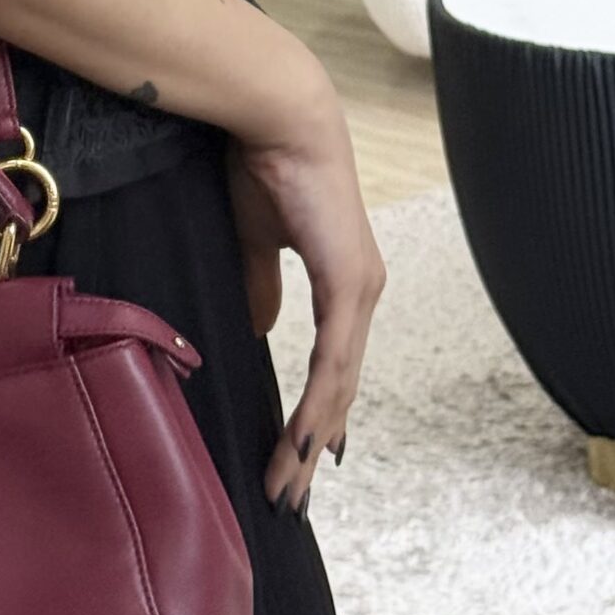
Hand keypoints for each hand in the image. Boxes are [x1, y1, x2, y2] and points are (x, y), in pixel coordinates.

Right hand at [225, 78, 384, 512]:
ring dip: (312, 438)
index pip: (333, 366)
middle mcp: (360, 292)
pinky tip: (305, 439)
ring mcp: (359, 290)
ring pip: (340, 384)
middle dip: (314, 445)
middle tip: (291, 493)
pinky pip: (333, 360)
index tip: (302, 457)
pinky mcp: (347, 284)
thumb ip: (261, 287)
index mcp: (342, 284)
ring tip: (290, 482)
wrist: (277, 120)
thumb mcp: (254, 243)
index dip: (318, 415)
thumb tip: (257, 330)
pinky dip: (318, 404)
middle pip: (340, 388)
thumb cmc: (260, 169)